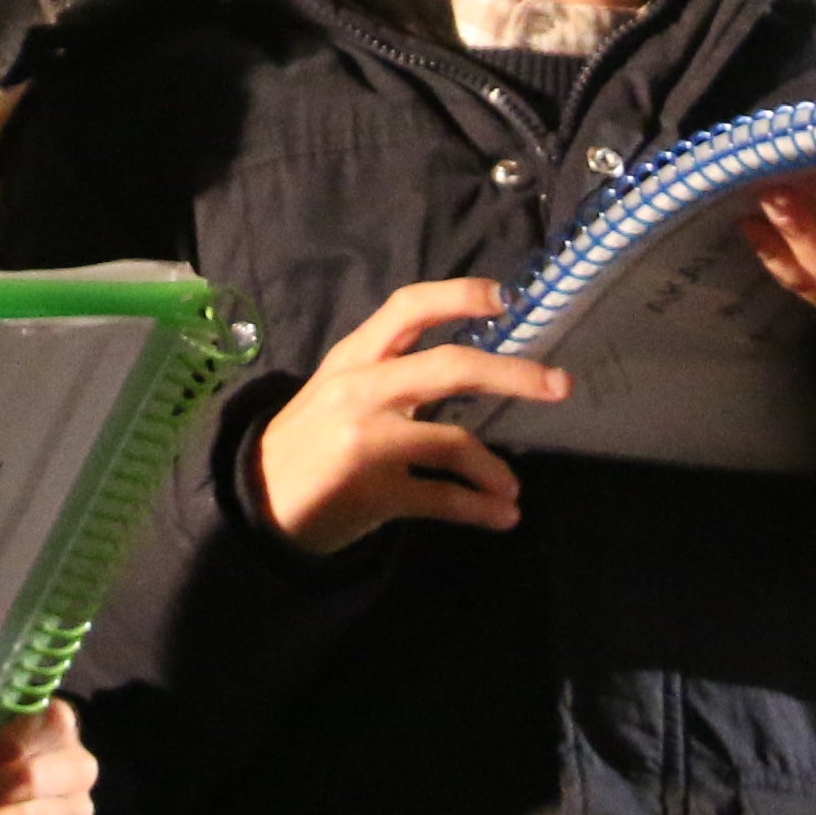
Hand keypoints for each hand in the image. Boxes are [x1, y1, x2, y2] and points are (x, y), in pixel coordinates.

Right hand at [252, 278, 568, 557]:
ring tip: (513, 490)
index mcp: (352, 358)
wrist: (255, 503)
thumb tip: (472, 367)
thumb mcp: (338, 391)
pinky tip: (501, 517)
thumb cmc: (307, 443)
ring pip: (454, 444)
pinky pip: (444, 499)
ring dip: (496, 470)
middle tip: (559, 385)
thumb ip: (390, 373)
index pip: (407, 308)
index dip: (459, 297)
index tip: (507, 298)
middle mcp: (361, 390)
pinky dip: (481, 510)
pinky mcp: (375, 491)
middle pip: (450, 367)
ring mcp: (367, 441)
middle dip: (514, 374)